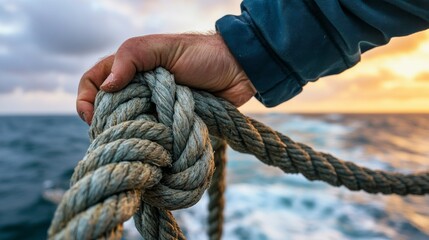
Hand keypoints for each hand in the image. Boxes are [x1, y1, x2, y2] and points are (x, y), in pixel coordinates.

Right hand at [76, 33, 255, 124]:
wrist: (238, 71)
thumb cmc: (201, 55)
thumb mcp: (163, 47)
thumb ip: (131, 58)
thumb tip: (106, 87)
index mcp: (130, 68)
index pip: (94, 82)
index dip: (86, 98)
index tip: (91, 117)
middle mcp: (138, 90)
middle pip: (108, 110)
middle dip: (106, 122)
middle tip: (117, 133)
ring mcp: (154, 108)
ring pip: (129, 126)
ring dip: (129, 135)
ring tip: (137, 139)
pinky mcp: (170, 124)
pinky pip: (153, 137)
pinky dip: (150, 142)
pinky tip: (153, 146)